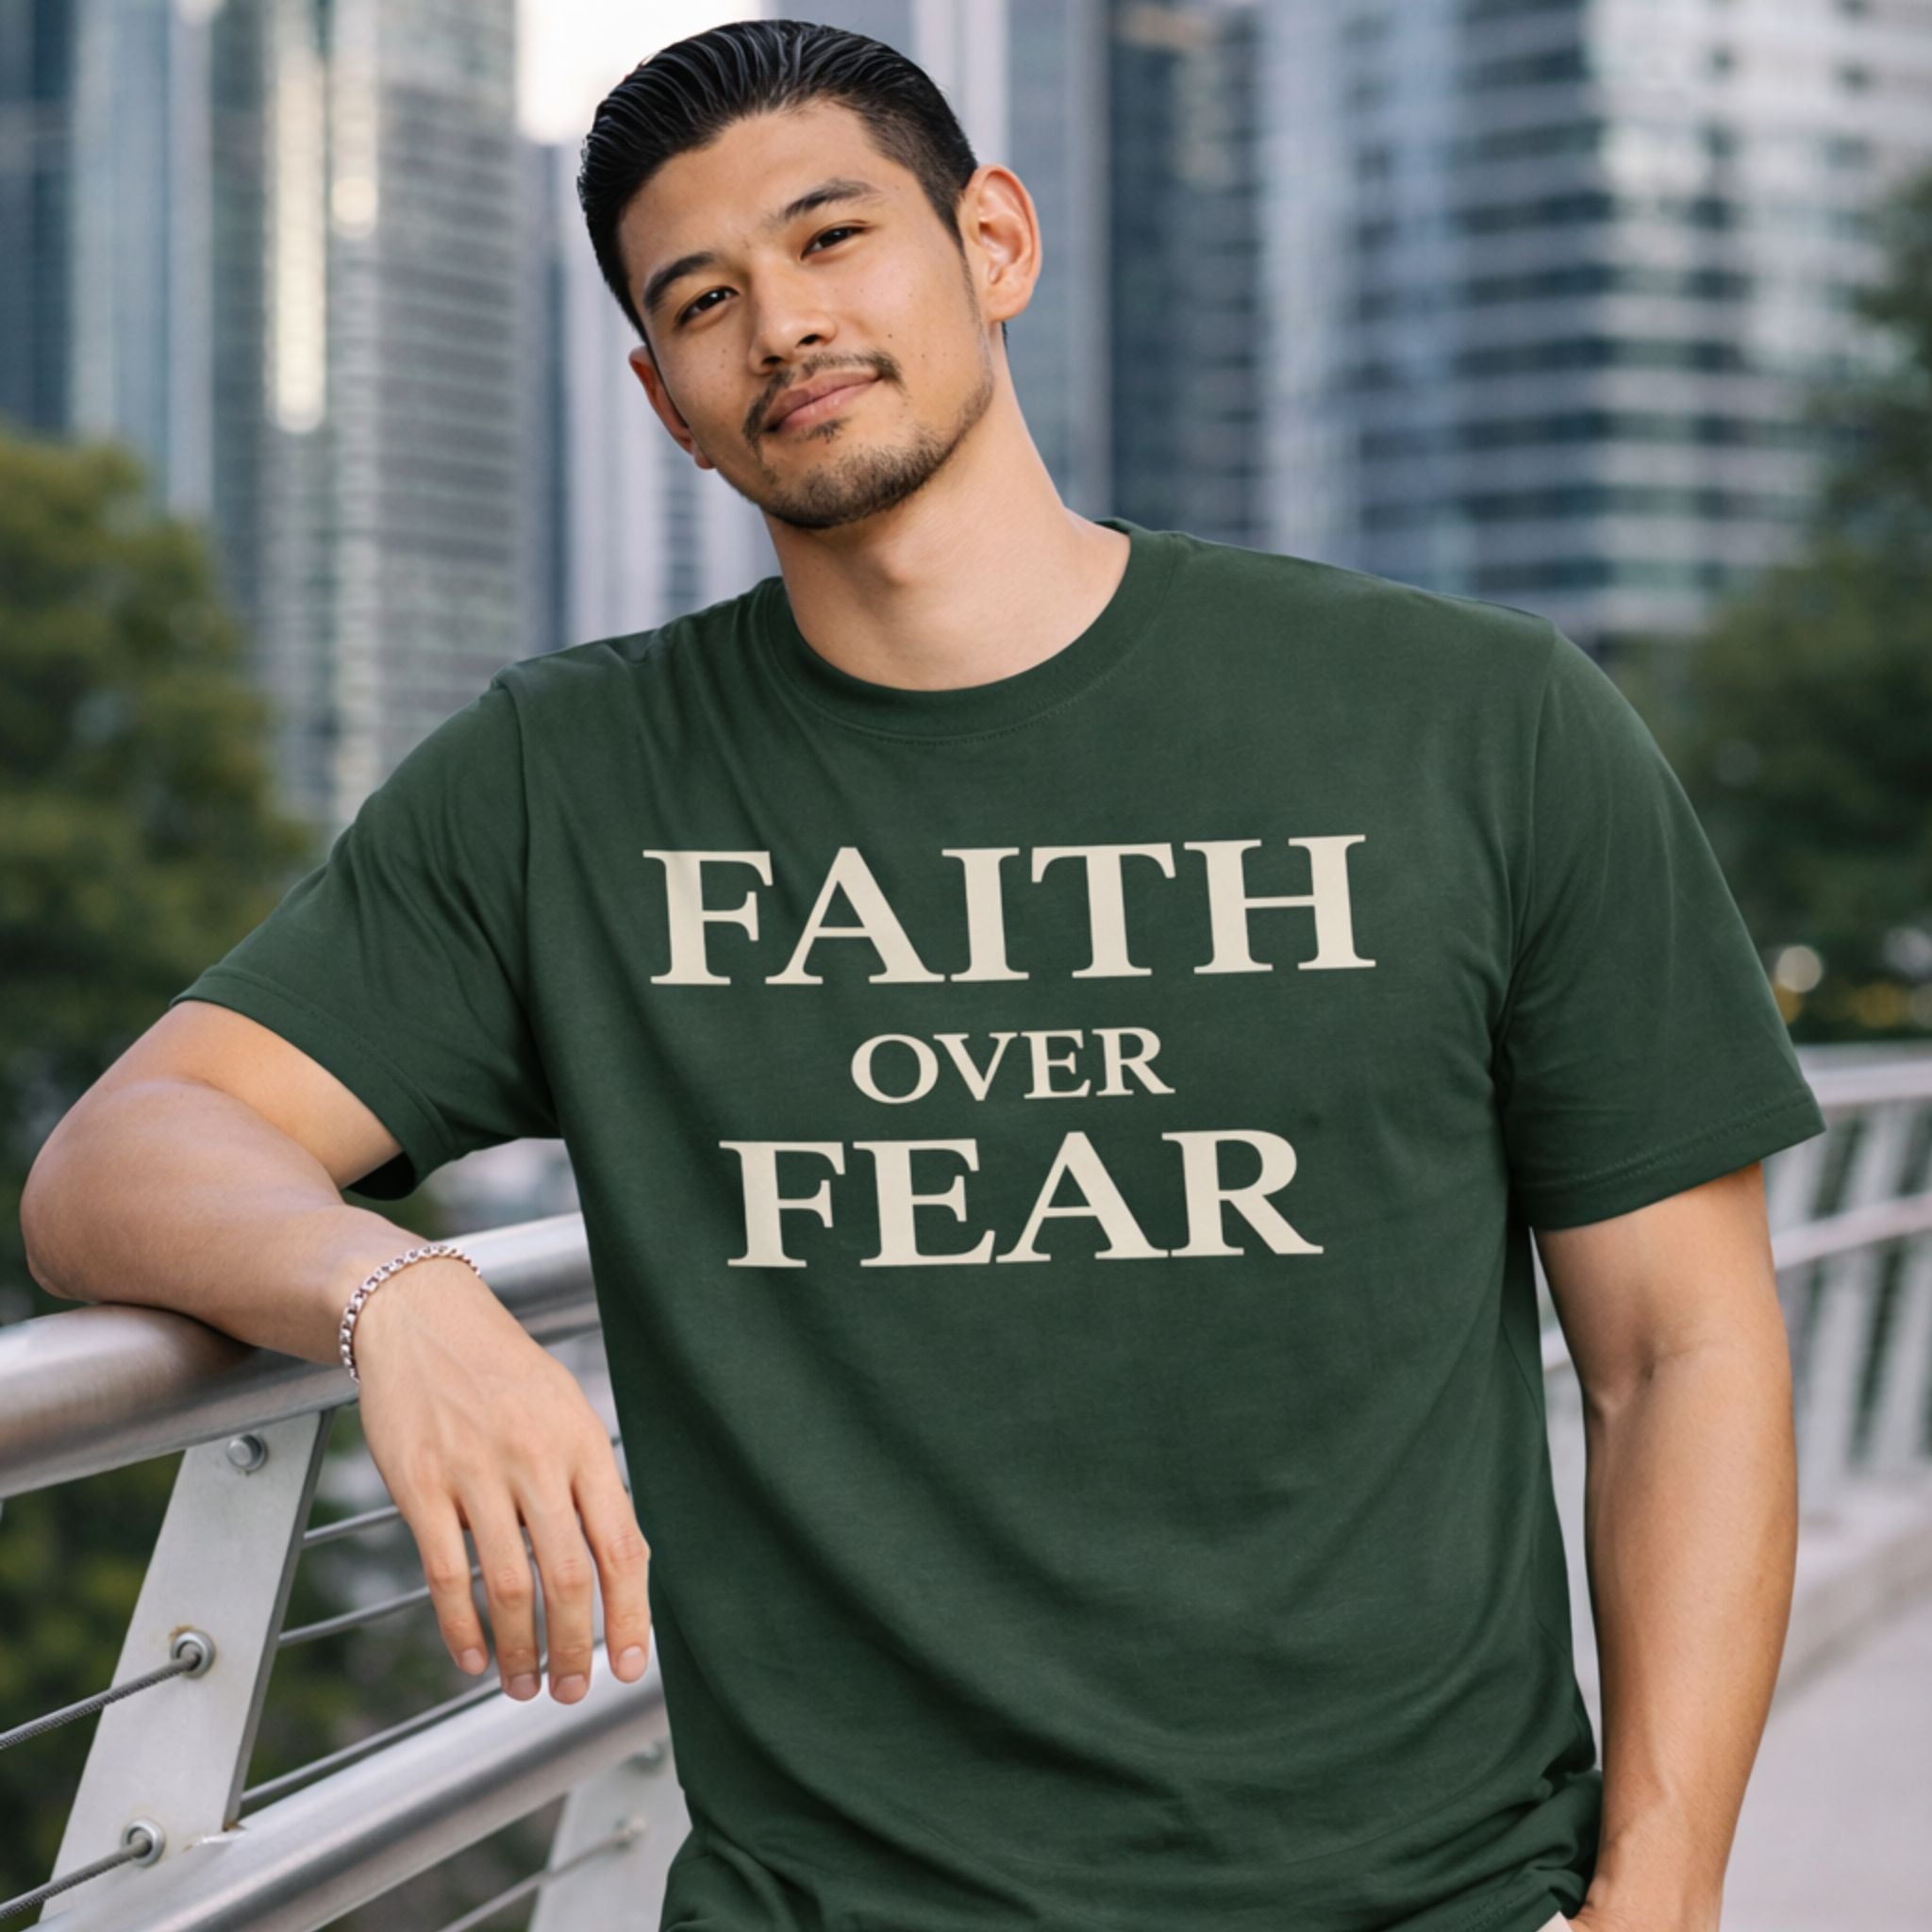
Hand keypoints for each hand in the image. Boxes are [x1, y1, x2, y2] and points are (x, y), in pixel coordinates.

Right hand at [349, 1258, 652, 1703]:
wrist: (422, 1318)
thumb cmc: (502, 1372)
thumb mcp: (565, 1411)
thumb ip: (587, 1482)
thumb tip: (619, 1565)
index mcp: (583, 1442)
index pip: (621, 1544)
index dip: (629, 1614)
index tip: (631, 1663)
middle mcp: (536, 1458)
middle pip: (568, 1575)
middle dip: (575, 1648)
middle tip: (574, 1690)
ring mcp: (476, 1471)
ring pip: (509, 1585)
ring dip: (520, 1650)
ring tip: (524, 1686)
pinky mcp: (420, 1483)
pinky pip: (447, 1572)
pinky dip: (462, 1626)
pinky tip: (472, 1657)